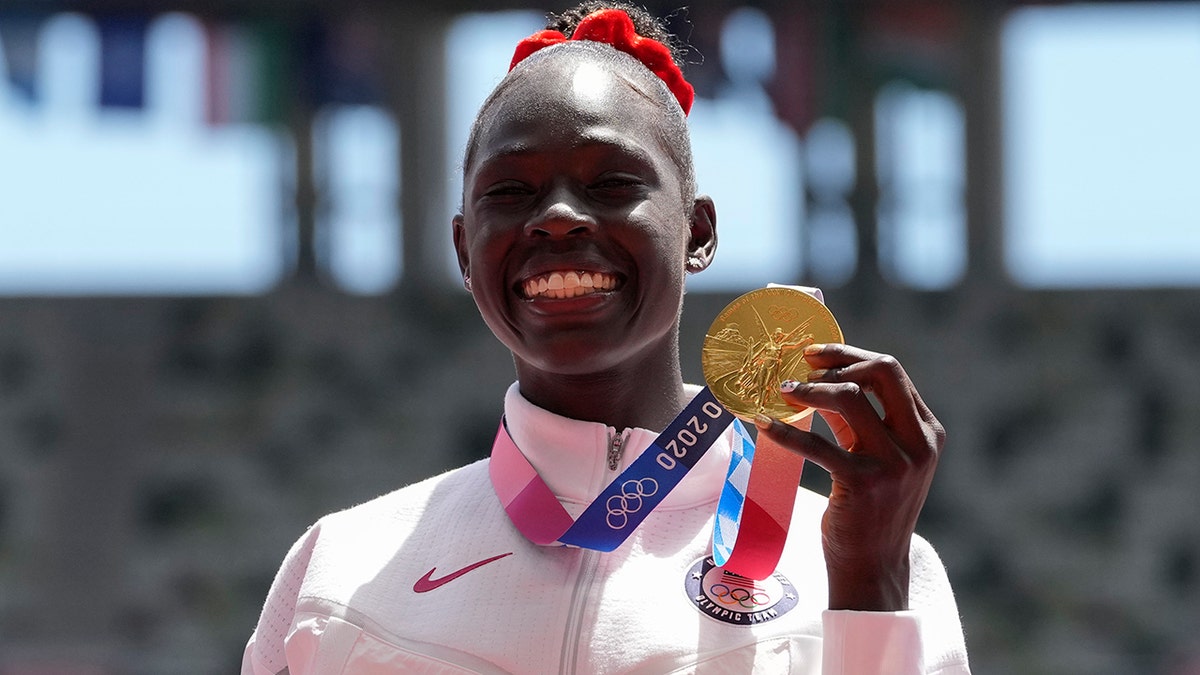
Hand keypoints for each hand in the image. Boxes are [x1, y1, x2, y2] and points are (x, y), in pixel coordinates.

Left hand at [753, 343, 944, 610]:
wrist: (875, 567)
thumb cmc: (873, 510)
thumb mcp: (879, 459)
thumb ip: (861, 422)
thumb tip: (823, 379)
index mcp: (927, 432)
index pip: (892, 374)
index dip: (850, 355)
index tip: (815, 353)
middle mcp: (918, 444)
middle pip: (882, 372)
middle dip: (838, 359)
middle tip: (801, 363)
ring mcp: (893, 463)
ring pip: (848, 398)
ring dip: (809, 389)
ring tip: (781, 391)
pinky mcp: (863, 483)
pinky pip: (816, 445)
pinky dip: (785, 431)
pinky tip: (764, 425)